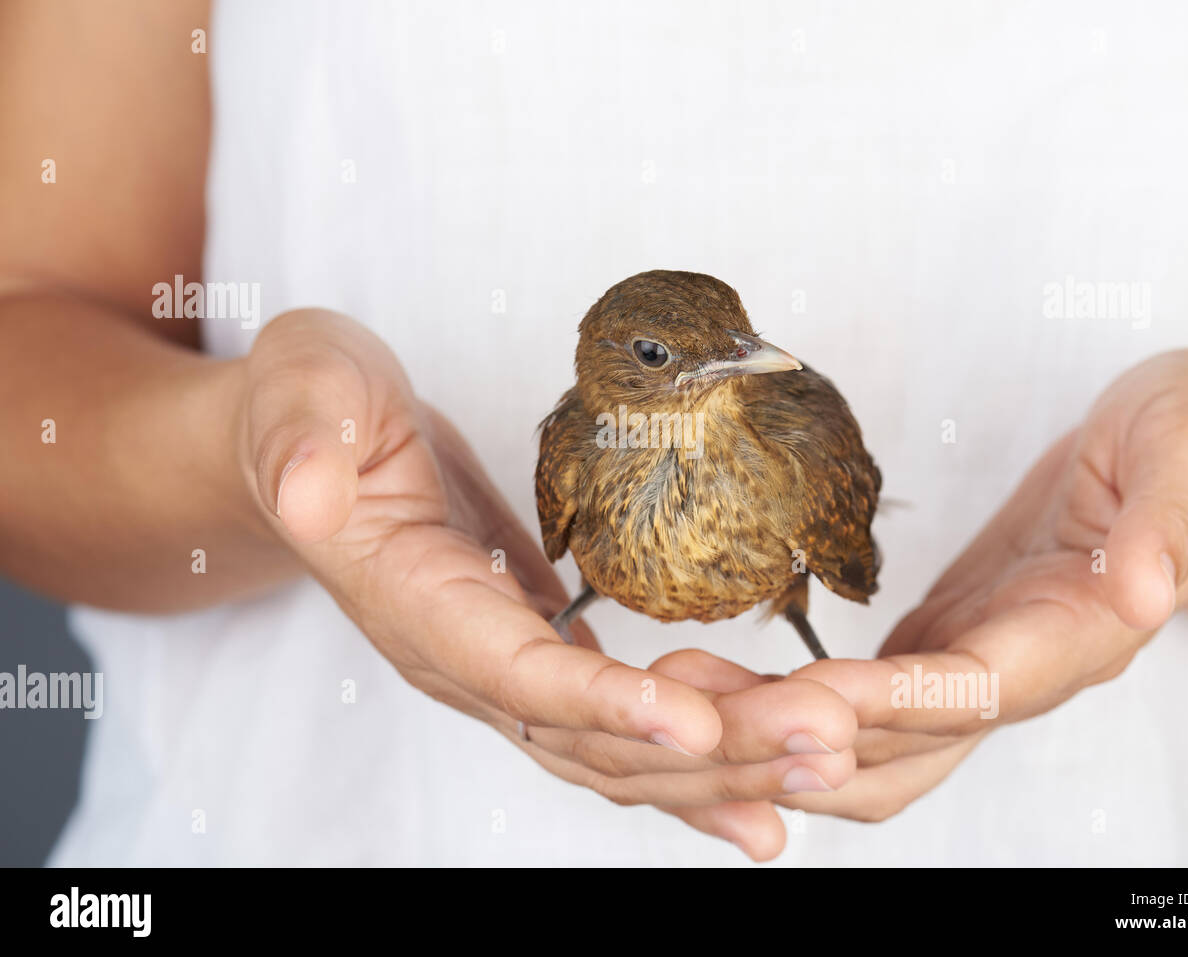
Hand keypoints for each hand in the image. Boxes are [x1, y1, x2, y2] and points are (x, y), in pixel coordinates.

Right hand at [237, 309, 859, 859]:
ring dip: (722, 765)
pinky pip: (620, 726)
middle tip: (824, 743)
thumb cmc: (312, 413)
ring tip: (823, 763)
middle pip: (590, 737)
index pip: (513, 674)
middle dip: (709, 750)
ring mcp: (501, 670)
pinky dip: (693, 758)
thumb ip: (303, 439)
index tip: (694, 724)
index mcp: (412, 603)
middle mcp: (462, 662)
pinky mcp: (537, 658)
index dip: (601, 703)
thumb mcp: (300, 392)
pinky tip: (764, 779)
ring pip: (616, 749)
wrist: (315, 445)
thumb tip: (307, 488)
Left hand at [688, 349, 1187, 835]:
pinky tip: (722, 684)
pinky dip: (789, 709)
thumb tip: (1146, 593)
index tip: (815, 701)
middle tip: (702, 712)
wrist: (1187, 462)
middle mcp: (1019, 674)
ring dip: (778, 737)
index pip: (979, 689)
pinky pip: (857, 706)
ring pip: (868, 745)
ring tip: (684, 697)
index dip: (897, 704)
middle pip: (902, 744)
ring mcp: (972, 670)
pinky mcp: (938, 650)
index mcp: (1079, 633)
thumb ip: (1169, 520)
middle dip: (800, 740)